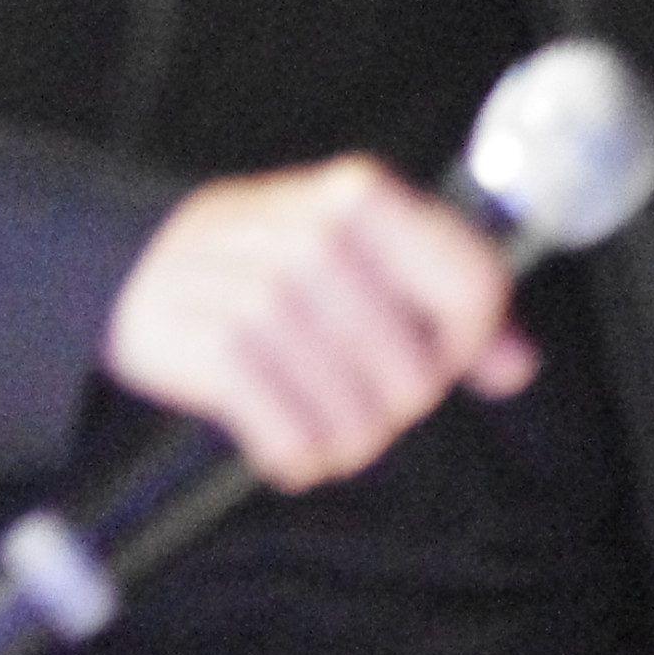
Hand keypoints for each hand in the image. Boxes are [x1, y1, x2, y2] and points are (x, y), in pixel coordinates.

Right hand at [103, 156, 532, 491]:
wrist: (135, 263)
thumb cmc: (270, 264)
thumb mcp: (359, 253)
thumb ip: (447, 300)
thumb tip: (518, 366)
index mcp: (362, 196)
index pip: (473, 285)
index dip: (467, 345)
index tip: (435, 357)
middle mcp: (316, 238)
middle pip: (417, 378)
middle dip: (394, 407)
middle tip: (355, 392)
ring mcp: (260, 293)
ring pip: (357, 422)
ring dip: (342, 444)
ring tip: (317, 422)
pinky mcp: (211, 349)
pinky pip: (293, 442)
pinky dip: (294, 457)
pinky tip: (281, 438)